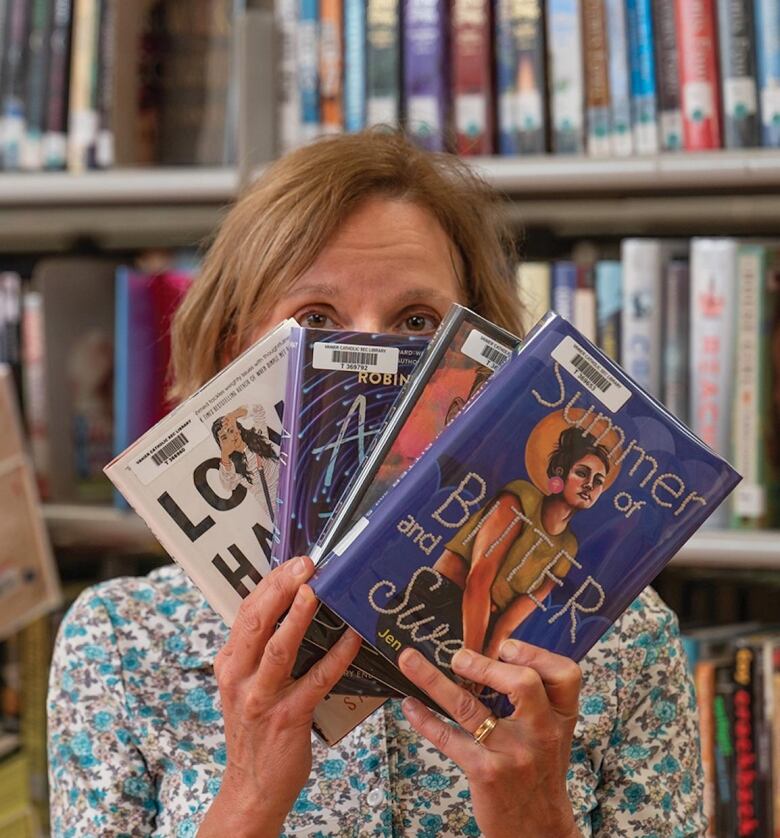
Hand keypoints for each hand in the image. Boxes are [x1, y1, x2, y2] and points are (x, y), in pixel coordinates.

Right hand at [198, 556, 361, 836]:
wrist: (251, 787)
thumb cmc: (255, 729)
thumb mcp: (244, 684)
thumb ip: (259, 649)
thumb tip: (291, 605)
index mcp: (229, 663)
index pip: (247, 611)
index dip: (271, 582)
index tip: (294, 562)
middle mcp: (239, 677)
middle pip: (257, 621)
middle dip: (281, 587)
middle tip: (306, 565)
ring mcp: (262, 698)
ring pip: (279, 648)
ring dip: (298, 617)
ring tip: (316, 591)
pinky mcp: (288, 717)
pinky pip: (316, 680)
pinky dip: (337, 655)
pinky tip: (353, 637)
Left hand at [398, 641, 581, 837]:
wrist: (539, 831)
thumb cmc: (538, 772)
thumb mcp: (550, 732)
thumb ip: (533, 698)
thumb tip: (486, 654)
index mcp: (561, 716)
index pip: (564, 674)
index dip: (535, 653)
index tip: (505, 646)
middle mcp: (541, 731)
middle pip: (523, 683)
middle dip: (485, 665)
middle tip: (458, 656)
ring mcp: (513, 752)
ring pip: (469, 707)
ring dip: (433, 680)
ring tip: (410, 661)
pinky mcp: (486, 772)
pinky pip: (449, 738)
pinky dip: (425, 719)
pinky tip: (411, 706)